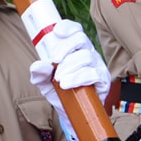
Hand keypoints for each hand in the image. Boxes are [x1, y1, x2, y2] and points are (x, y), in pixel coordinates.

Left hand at [29, 20, 109, 140]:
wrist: (71, 113)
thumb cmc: (60, 93)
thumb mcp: (44, 83)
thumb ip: (40, 73)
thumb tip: (37, 65)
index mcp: (76, 49)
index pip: (76, 31)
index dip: (68, 27)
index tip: (57, 32)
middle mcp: (88, 53)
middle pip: (81, 39)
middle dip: (64, 49)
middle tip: (54, 63)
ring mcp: (97, 66)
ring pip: (86, 56)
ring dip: (70, 67)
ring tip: (59, 80)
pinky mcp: (103, 80)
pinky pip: (94, 73)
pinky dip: (78, 78)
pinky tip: (67, 84)